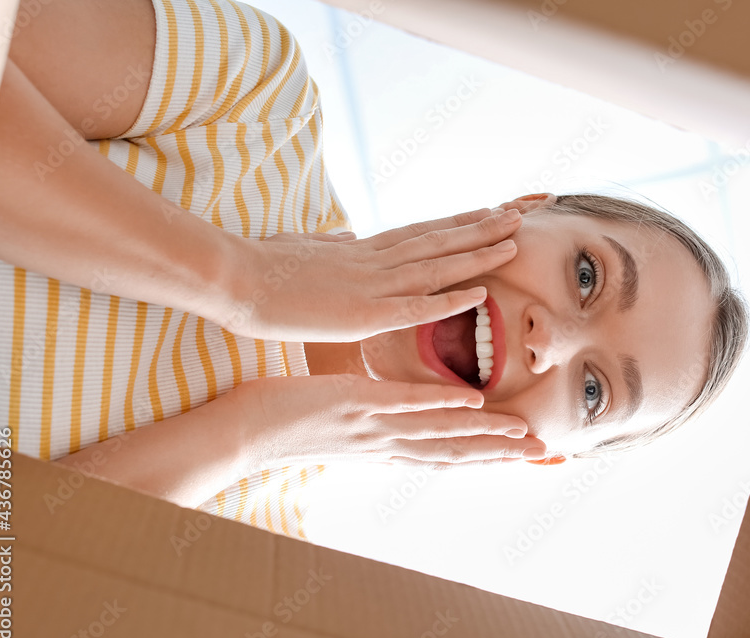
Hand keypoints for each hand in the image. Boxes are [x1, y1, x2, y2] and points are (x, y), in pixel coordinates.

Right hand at [220, 207, 522, 342]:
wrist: (233, 277)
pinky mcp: (363, 313)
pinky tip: (479, 293)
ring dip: (475, 254)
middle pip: (437, 240)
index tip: (484, 212)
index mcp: (362, 249)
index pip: (419, 232)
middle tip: (516, 215)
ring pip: (436, 266)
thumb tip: (348, 234)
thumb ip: (332, 243)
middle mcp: (374, 260)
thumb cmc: (260, 265)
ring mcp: (371, 284)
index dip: (454, 224)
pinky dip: (448, 299)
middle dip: (479, 228)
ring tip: (512, 241)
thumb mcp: (303, 248)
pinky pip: (414, 306)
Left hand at [230, 374, 547, 469]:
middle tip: (546, 454)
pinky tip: (470, 404)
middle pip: (453, 452)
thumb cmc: (292, 421)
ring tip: (524, 434)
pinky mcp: (353, 406)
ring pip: (439, 434)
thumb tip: (397, 405)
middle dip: (501, 454)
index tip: (526, 455)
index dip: (488, 454)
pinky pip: (402, 406)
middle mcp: (386, 444)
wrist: (243, 431)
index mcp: (386, 446)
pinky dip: (438, 406)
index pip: (445, 454)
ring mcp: (372, 427)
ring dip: (484, 435)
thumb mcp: (346, 417)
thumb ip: (379, 411)